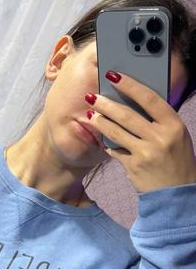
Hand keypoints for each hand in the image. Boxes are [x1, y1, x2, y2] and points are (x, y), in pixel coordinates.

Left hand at [84, 71, 195, 192]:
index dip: (129, 85)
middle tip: (91, 97)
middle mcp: (161, 138)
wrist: (177, 193)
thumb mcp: (177, 136)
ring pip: (117, 132)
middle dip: (106, 104)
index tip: (113, 75)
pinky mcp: (134, 167)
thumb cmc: (177, 161)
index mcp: (174, 125)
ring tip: (91, 115)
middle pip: (127, 115)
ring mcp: (146, 153)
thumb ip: (160, 120)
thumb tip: (135, 102)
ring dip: (100, 122)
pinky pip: (115, 151)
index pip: (149, 98)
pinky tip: (102, 140)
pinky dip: (108, 145)